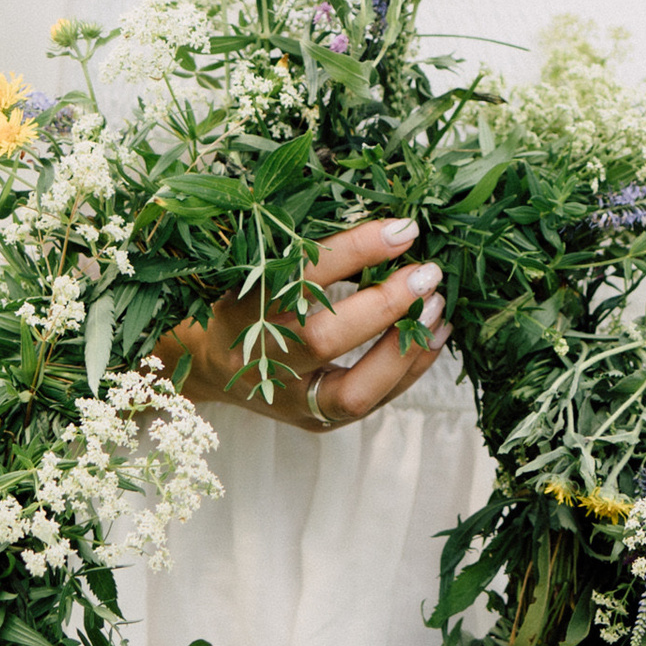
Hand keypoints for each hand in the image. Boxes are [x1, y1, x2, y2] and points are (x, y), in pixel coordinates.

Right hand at [161, 217, 449, 432]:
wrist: (208, 365)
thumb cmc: (244, 303)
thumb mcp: (257, 269)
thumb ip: (306, 253)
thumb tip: (389, 225)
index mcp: (241, 310)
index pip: (300, 276)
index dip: (354, 251)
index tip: (402, 229)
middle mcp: (262, 361)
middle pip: (322, 340)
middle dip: (383, 305)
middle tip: (425, 273)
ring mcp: (290, 400)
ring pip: (353, 391)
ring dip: (403, 348)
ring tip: (437, 306)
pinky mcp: (316, 420)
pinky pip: (372, 401)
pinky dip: (409, 368)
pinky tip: (435, 336)